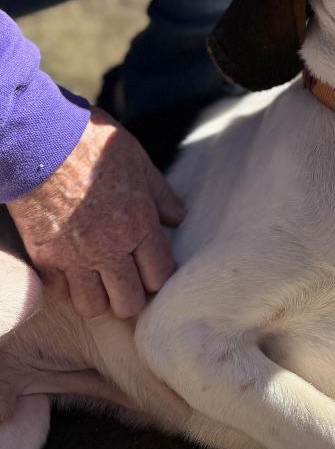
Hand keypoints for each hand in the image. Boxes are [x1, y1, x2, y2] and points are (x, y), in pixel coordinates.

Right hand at [7, 107, 184, 318]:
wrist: (42, 141)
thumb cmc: (93, 143)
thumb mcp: (138, 160)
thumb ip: (160, 194)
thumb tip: (178, 218)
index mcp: (138, 225)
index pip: (160, 276)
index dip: (159, 275)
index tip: (153, 266)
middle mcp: (109, 249)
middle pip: (129, 303)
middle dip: (132, 295)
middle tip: (128, 278)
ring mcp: (74, 258)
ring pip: (93, 307)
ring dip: (99, 297)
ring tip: (100, 278)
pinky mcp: (45, 259)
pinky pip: (61, 292)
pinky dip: (67, 286)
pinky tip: (72, 267)